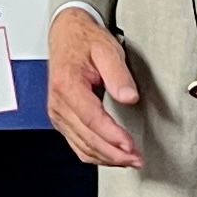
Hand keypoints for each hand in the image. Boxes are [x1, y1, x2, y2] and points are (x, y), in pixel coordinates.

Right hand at [46, 4, 143, 168]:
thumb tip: (129, 97)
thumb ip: (118, 74)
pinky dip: (96, 155)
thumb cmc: (84, 40)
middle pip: (87, 138)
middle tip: (137, 159)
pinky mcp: (62, 120)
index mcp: (67, 85)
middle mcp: (58, 103)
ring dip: (107, 158)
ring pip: (82, 147)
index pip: (92, 119)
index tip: (131, 146)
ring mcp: (58, 114)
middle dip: (114, 153)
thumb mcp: (106, 49)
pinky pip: (78, 146)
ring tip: (131, 161)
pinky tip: (113, 157)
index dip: (113, 136)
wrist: (66, 35)